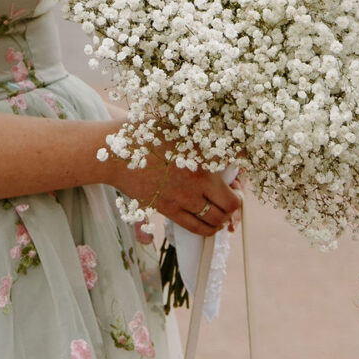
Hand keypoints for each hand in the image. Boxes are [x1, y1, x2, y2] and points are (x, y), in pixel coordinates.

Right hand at [102, 144, 240, 237]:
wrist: (117, 153)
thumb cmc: (148, 135)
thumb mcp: (180, 129)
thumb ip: (205, 138)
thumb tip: (230, 141)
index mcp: (201, 163)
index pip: (235, 185)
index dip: (240, 187)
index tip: (238, 183)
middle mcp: (195, 185)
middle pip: (229, 207)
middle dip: (235, 206)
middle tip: (232, 199)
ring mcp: (181, 200)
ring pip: (214, 221)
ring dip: (222, 219)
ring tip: (222, 213)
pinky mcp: (168, 210)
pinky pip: (195, 227)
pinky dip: (207, 229)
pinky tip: (209, 223)